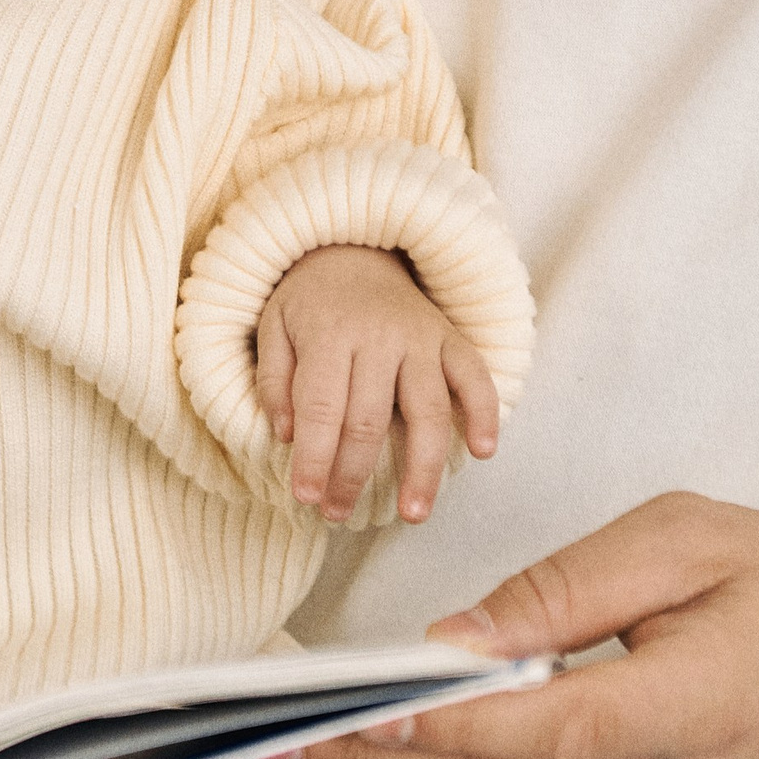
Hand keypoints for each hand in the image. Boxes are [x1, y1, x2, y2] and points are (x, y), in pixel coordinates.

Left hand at [256, 244, 498, 524]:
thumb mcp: (272, 326)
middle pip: (370, 419)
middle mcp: (380, 336)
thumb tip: (286, 435)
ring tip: (413, 513)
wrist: (354, 244)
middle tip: (338, 515)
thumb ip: (274, 380)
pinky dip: (485, 413)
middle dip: (353, 475)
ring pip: (429, 411)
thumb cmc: (308, 299)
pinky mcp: (451, 338)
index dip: (315, 458)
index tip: (306, 498)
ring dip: (423, 468)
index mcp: (329, 333)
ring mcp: (421, 337)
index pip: (322, 408)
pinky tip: (482, 452)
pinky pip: (475, 377)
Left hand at [282, 492, 758, 758]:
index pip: (545, 729)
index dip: (444, 722)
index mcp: (691, 705)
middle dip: (376, 757)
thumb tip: (456, 636)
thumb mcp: (684, 539)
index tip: (351, 704)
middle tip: (268, 729)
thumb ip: (568, 588)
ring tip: (290, 741)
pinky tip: (374, 756)